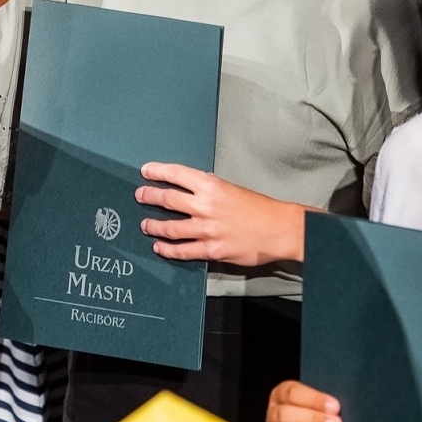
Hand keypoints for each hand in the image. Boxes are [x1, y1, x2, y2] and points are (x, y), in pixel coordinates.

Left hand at [134, 162, 307, 264]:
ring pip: (170, 228)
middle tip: (140, 196)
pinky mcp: (212, 249)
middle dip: (149, 197)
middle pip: (167, 200)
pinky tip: (160, 247)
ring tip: (145, 225)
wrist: (281, 229)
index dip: (157, 172)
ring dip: (154, 226)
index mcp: (211, 186)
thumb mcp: (232, 188)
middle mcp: (205, 206)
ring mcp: (207, 229)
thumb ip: (211, 188)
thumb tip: (193, 186)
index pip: (176, 174)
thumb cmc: (260, 207)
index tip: (145, 171)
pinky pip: (183, 251)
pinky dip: (168, 249)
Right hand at [266, 380, 341, 421]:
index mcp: (281, 397)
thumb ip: (324, 404)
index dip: (314, 400)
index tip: (335, 407)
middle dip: (312, 420)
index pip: (292, 394)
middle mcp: (274, 417)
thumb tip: (338, 409)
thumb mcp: (315, 402)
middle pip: (284, 416)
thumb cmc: (316, 413)